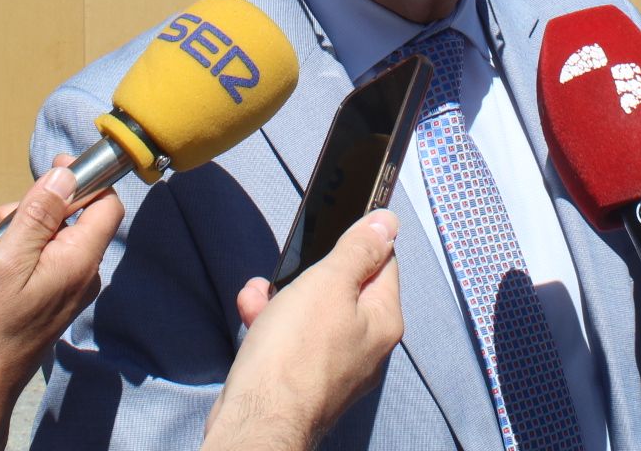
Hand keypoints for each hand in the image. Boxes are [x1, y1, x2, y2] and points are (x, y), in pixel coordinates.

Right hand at [0, 158, 124, 449]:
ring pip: (23, 243)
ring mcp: (56, 288)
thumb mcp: (6, 257)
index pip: (104, 204)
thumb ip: (38, 213)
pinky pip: (13, 268)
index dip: (81, 180)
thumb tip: (67, 176)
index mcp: (78, 259)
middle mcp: (75, 273)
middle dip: (3, 222)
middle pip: (51, 220)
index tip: (52, 168)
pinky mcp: (36, 301)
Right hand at [201, 211, 402, 450]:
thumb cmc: (295, 353)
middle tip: (289, 269)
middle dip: (308, 273)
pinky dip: (273, 324)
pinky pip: (294, 340)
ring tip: (260, 294)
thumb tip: (388, 222)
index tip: (330, 231)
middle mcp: (367, 346)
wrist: (257, 419)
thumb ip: (359, 249)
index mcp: (384, 321)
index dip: (357, 242)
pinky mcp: (305, 380)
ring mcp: (336, 366)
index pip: (384, 263)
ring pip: (312, 313)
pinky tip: (253, 315)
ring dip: (283, 297)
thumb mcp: (329, 283)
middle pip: (344, 288)